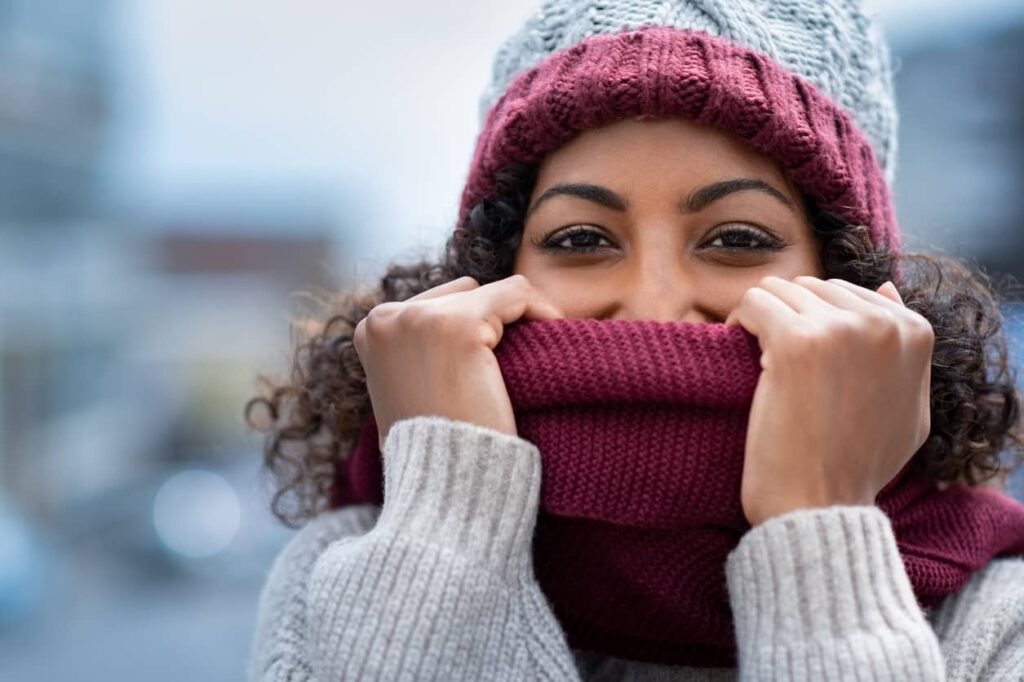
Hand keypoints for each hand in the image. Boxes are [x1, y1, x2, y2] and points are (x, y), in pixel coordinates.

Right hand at [353, 274, 562, 449]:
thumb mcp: (411, 390)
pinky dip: (540, 310)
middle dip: (493, 325)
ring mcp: (419, 319)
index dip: (478, 330)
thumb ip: (420, 353)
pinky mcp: (457, 327)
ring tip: (534, 359)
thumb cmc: (436, 450)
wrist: (443, 490)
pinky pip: (516, 294)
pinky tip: (554, 335)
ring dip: (518, 322)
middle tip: (520, 367)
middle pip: (464, 294)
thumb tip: (454, 327)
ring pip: (493, 293)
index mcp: (371, 329)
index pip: (439, 303)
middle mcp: (386, 316)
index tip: (503, 361)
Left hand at [724, 276, 934, 526]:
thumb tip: (885, 289)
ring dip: (761, 319)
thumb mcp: (909, 408)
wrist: (821, 506)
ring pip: (779, 290)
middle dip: (787, 316)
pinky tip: (735, 351)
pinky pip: (753, 303)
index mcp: (914, 332)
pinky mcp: (795, 342)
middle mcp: (882, 323)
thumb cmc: (858, 466)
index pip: (846, 293)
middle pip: (811, 287)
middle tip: (771, 358)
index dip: (814, 322)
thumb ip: (903, 350)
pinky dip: (738, 322)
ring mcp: (839, 330)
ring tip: (755, 358)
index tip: (799, 357)